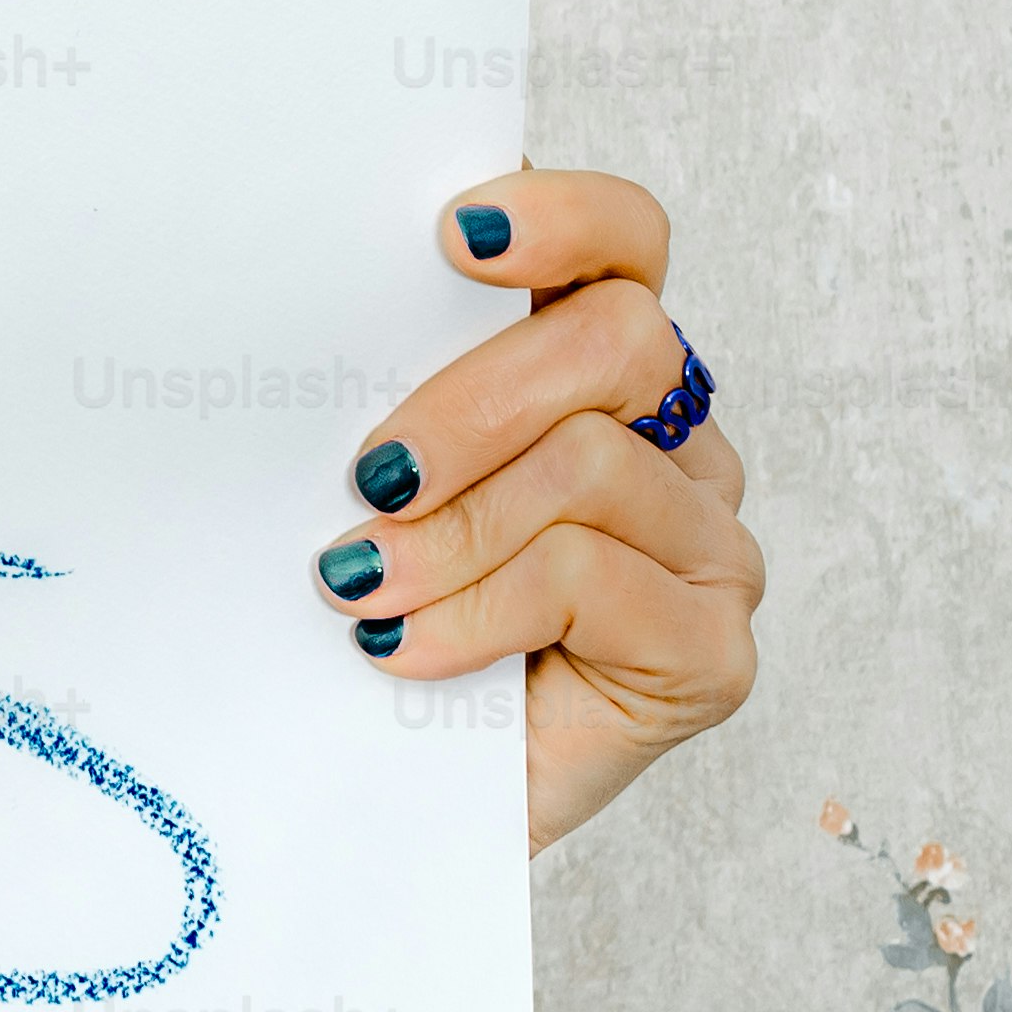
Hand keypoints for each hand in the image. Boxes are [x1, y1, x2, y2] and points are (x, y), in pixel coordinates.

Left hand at [319, 167, 756, 853]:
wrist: (359, 795)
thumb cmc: (354, 615)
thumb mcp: (353, 477)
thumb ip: (374, 380)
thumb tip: (300, 277)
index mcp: (591, 373)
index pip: (625, 242)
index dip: (561, 216)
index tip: (451, 234)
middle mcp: (672, 443)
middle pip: (620, 340)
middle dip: (470, 402)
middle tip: (368, 476)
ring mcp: (706, 546)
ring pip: (590, 466)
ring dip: (448, 533)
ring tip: (356, 586)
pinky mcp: (711, 650)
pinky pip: (589, 580)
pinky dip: (475, 613)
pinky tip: (401, 651)